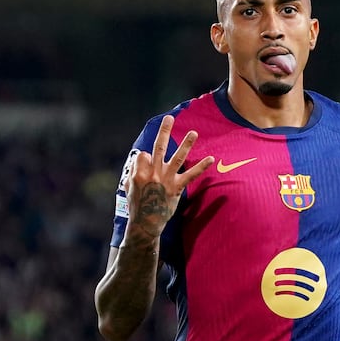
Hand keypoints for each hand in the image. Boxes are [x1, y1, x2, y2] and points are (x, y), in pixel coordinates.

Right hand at [126, 115, 213, 237]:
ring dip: (186, 144)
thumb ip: (133, 171)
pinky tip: (211, 158)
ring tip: (194, 132)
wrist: (146, 223)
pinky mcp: (177, 187)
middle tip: (169, 118)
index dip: (145, 158)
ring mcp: (166, 179)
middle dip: (164, 131)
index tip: (146, 164)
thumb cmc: (136, 205)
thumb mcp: (128, 186)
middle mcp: (153, 173)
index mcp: (139, 172)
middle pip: (159, 147)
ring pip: (177, 157)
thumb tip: (139, 159)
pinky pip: (191, 175)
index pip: (144, 154)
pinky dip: (201, 167)